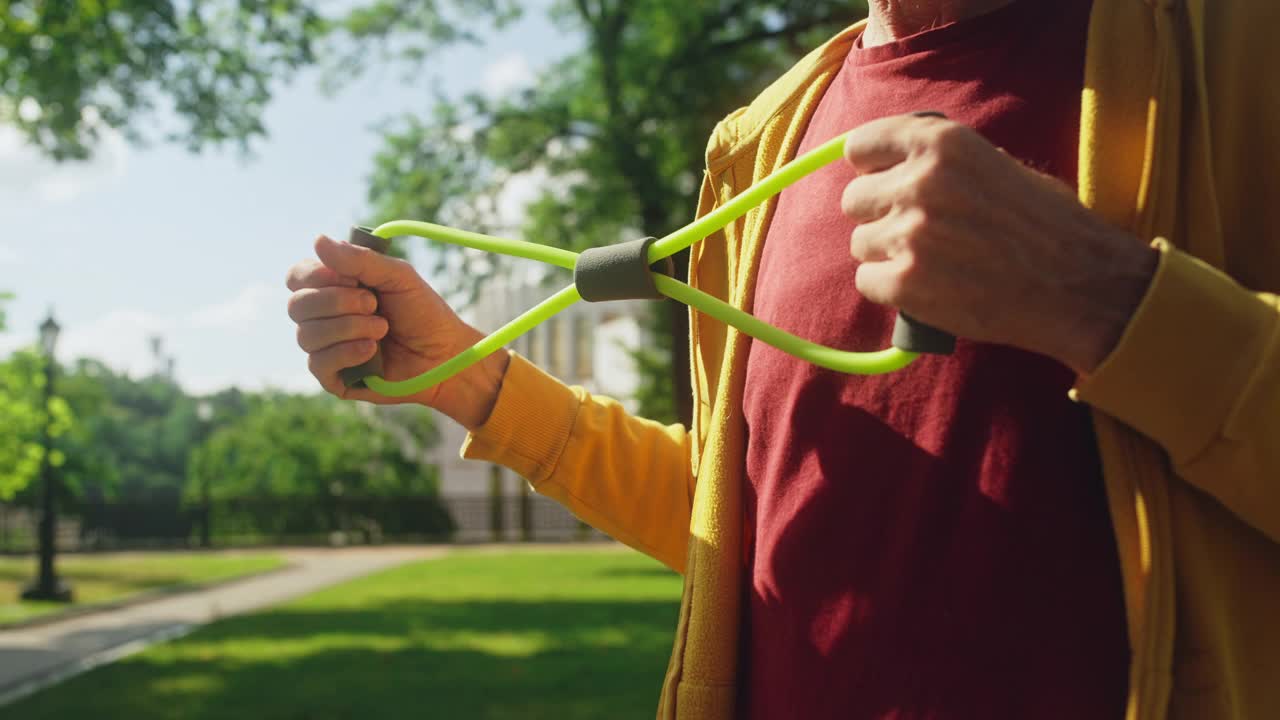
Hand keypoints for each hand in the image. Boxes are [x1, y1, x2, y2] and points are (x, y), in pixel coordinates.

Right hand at [285, 235, 509, 428]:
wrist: (445, 354)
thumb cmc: (422, 312)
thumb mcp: (397, 277)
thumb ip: (359, 259)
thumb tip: (317, 241)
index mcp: (334, 288)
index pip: (297, 277)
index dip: (316, 276)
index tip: (351, 278)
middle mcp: (324, 317)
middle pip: (297, 306)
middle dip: (337, 302)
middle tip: (373, 303)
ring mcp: (326, 348)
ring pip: (306, 334)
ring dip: (349, 327)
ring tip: (383, 328)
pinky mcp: (333, 377)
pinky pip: (318, 363)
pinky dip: (346, 352)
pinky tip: (372, 350)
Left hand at [840, 114, 1157, 374]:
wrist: (1080, 285)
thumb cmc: (1048, 224)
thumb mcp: (1000, 163)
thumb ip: (943, 160)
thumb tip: (893, 162)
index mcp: (943, 144)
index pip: (861, 145)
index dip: (870, 166)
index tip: (881, 179)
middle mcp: (921, 183)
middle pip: (854, 198)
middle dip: (879, 215)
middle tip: (917, 230)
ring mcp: (911, 235)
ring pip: (860, 243)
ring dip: (886, 254)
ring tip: (932, 261)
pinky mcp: (906, 284)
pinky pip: (867, 281)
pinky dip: (890, 288)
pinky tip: (926, 287)